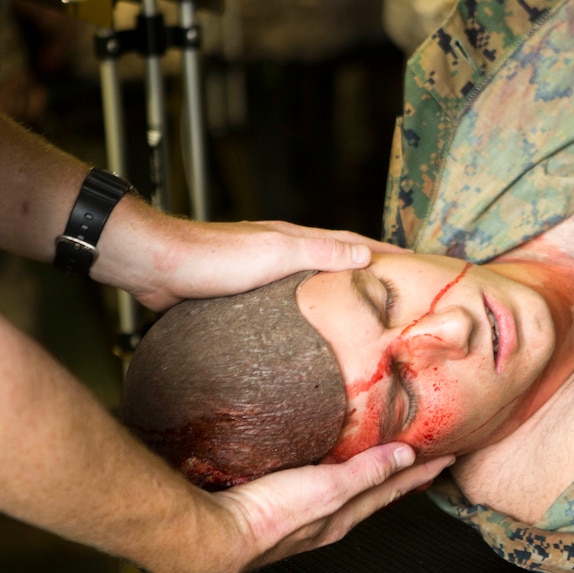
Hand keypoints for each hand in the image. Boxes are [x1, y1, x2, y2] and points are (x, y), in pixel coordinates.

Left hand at [122, 218, 408, 311]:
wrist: (157, 265)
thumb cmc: (214, 258)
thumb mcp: (276, 252)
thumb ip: (319, 252)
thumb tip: (364, 254)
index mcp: (296, 239)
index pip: (352, 243)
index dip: (386, 252)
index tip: (416, 263)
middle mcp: (282, 252)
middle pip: (336, 260)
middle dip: (368, 272)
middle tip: (398, 293)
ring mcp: (262, 272)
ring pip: (311, 283)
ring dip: (338, 293)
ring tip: (362, 316)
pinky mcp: (241, 294)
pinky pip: (285, 303)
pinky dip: (306, 311)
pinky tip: (307, 333)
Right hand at [180, 443, 453, 572]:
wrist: (220, 535)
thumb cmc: (273, 515)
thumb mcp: (329, 489)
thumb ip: (367, 472)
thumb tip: (406, 458)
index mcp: (346, 514)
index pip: (393, 488)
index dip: (420, 472)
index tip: (446, 456)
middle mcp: (331, 517)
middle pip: (375, 492)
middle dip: (400, 475)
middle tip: (423, 458)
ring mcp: (307, 513)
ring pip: (349, 489)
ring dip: (370, 474)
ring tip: (383, 457)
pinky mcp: (282, 503)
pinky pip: (321, 484)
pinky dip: (336, 472)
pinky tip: (325, 463)